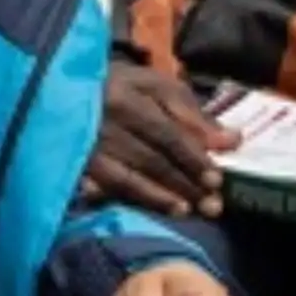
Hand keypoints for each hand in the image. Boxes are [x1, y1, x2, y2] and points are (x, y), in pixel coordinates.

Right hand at [87, 62, 239, 217]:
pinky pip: (107, 186)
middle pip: (150, 159)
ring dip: (160, 197)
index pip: (166, 133)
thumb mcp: (156, 85)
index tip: (216, 180)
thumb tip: (231, 141)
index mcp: (125, 97)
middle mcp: (103, 122)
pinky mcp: (76, 162)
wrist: (64, 87)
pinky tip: (151, 209)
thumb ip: (192, 112)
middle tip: (212, 205)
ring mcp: (86, 146)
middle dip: (183, 184)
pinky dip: (132, 199)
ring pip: (128, 178)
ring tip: (188, 211)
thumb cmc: (121, 85)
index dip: (192, 158)